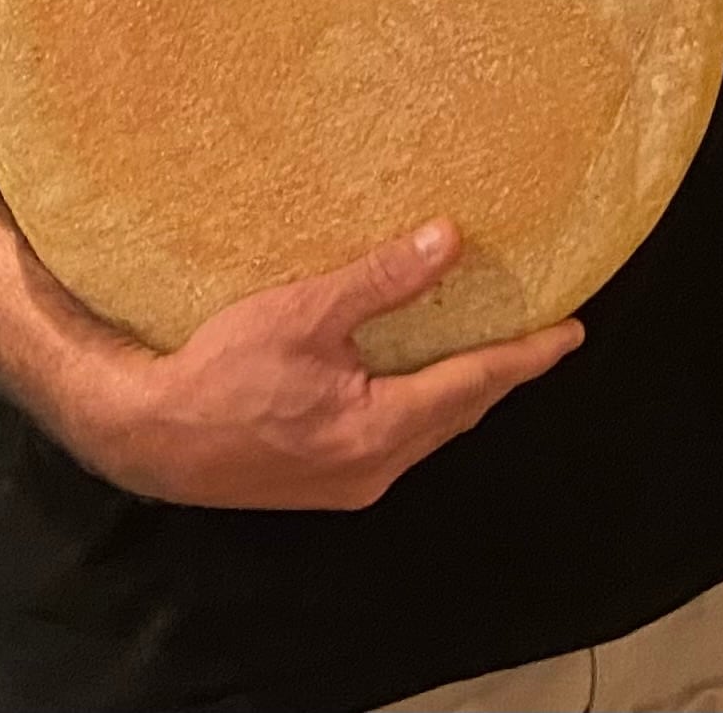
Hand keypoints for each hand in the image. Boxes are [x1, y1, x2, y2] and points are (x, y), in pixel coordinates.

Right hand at [55, 220, 581, 510]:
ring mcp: (350, 483)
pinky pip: (400, 443)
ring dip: (465, 393)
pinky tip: (425, 383)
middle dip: (504, 375)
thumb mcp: (304, 313)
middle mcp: (375, 468)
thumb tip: (449, 239)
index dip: (527, 356)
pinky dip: (427, 409)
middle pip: (460, 413)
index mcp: (378, 429)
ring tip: (497, 354)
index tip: (573, 331)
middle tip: (545, 338)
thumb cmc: (219, 372)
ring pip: (430, 432)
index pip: (475, 383)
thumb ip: (381, 279)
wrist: (149, 436)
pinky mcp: (327, 483)